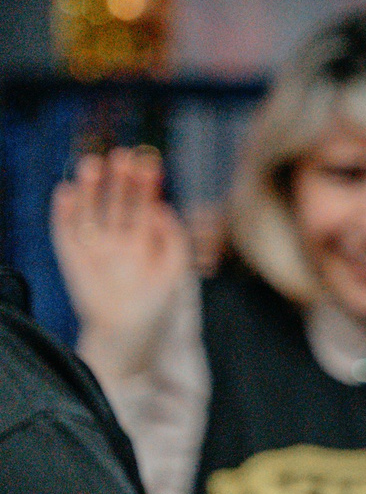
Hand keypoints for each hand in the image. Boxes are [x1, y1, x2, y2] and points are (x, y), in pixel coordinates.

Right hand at [51, 147, 191, 378]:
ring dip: (91, 188)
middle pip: (118, 201)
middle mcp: (118, 239)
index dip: (147, 183)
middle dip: (120, 179)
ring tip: (93, 164)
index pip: (144, 203)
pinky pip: (65, 231)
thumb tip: (162, 209)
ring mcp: (94, 247)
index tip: (150, 161)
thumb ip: (174, 240)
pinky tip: (66, 190)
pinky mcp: (72, 258)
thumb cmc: (156, 307)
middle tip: (123, 155)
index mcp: (144, 240)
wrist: (127, 337)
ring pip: (92, 210)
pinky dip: (64, 212)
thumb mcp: (174, 271)